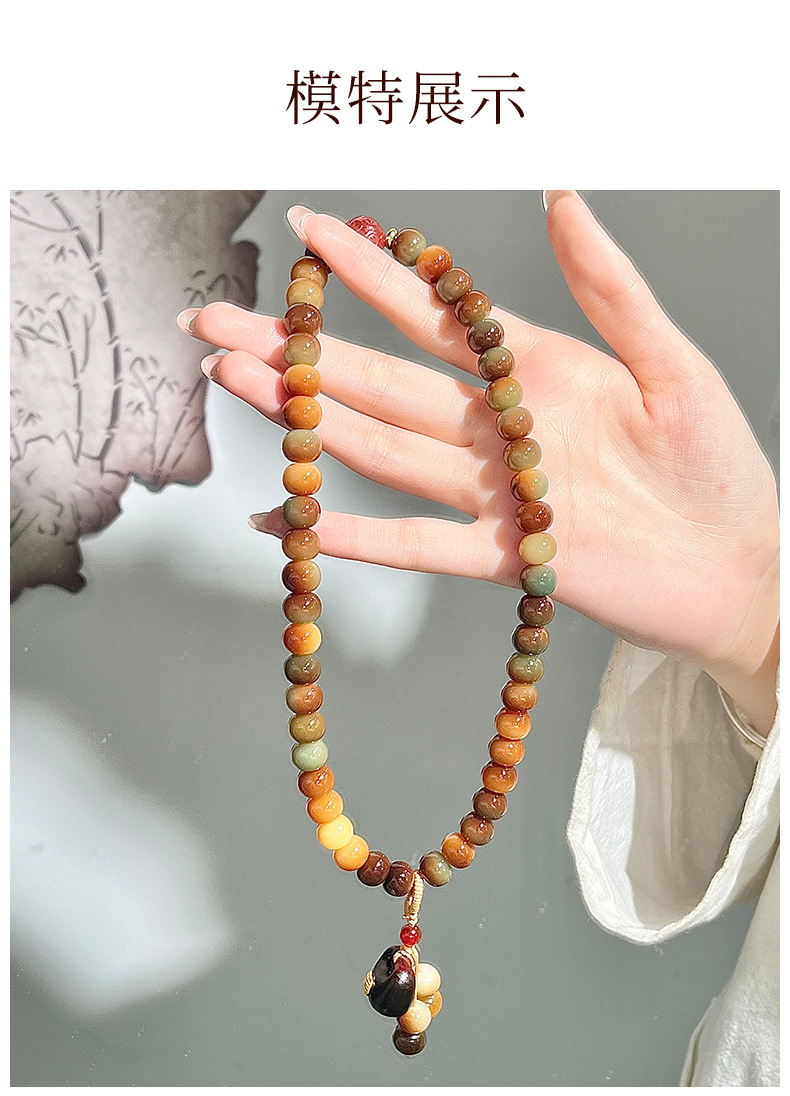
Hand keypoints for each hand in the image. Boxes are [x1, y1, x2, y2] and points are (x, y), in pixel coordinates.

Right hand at [177, 192, 778, 734]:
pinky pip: (420, 546)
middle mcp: (498, 428)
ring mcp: (494, 493)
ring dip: (312, 421)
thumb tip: (563, 197)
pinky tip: (300, 521)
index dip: (369, 273)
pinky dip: (359, 537)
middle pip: (381, 380)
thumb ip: (611, 287)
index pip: (434, 313)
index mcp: (535, 370)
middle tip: (220, 321)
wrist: (742, 570)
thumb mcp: (671, 361)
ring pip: (384, 449)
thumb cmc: (719, 465)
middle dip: (300, 349)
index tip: (309, 234)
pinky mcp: (506, 556)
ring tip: (240, 385)